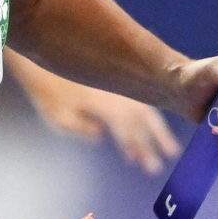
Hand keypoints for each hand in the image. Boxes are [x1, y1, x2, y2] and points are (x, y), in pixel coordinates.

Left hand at [27, 83, 181, 175]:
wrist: (46, 54)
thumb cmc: (46, 89)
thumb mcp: (55, 112)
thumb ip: (77, 126)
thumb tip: (99, 135)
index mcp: (102, 101)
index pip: (125, 127)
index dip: (135, 146)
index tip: (143, 164)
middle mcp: (115, 92)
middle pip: (140, 120)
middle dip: (153, 142)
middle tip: (161, 164)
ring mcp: (118, 87)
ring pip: (145, 109)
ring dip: (158, 130)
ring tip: (171, 150)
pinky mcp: (118, 82)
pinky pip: (140, 100)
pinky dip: (148, 116)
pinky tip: (152, 128)